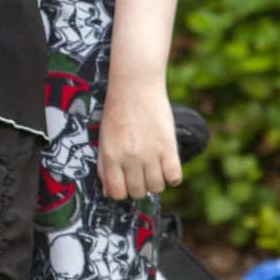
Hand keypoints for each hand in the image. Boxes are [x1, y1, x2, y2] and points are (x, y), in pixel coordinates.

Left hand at [96, 81, 181, 199]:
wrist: (135, 86)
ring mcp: (151, 153)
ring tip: (154, 169)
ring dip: (156, 182)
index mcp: (111, 156)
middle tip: (141, 174)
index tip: (126, 184)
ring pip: (157, 188)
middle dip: (139, 187)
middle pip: (137, 192)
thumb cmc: (117, 112)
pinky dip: (173, 177)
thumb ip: (104, 167)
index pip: (116, 193)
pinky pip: (175, 177)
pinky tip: (168, 166)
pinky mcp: (168, 146)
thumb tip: (108, 193)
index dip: (121, 192)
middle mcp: (130, 158)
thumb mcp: (104, 139)